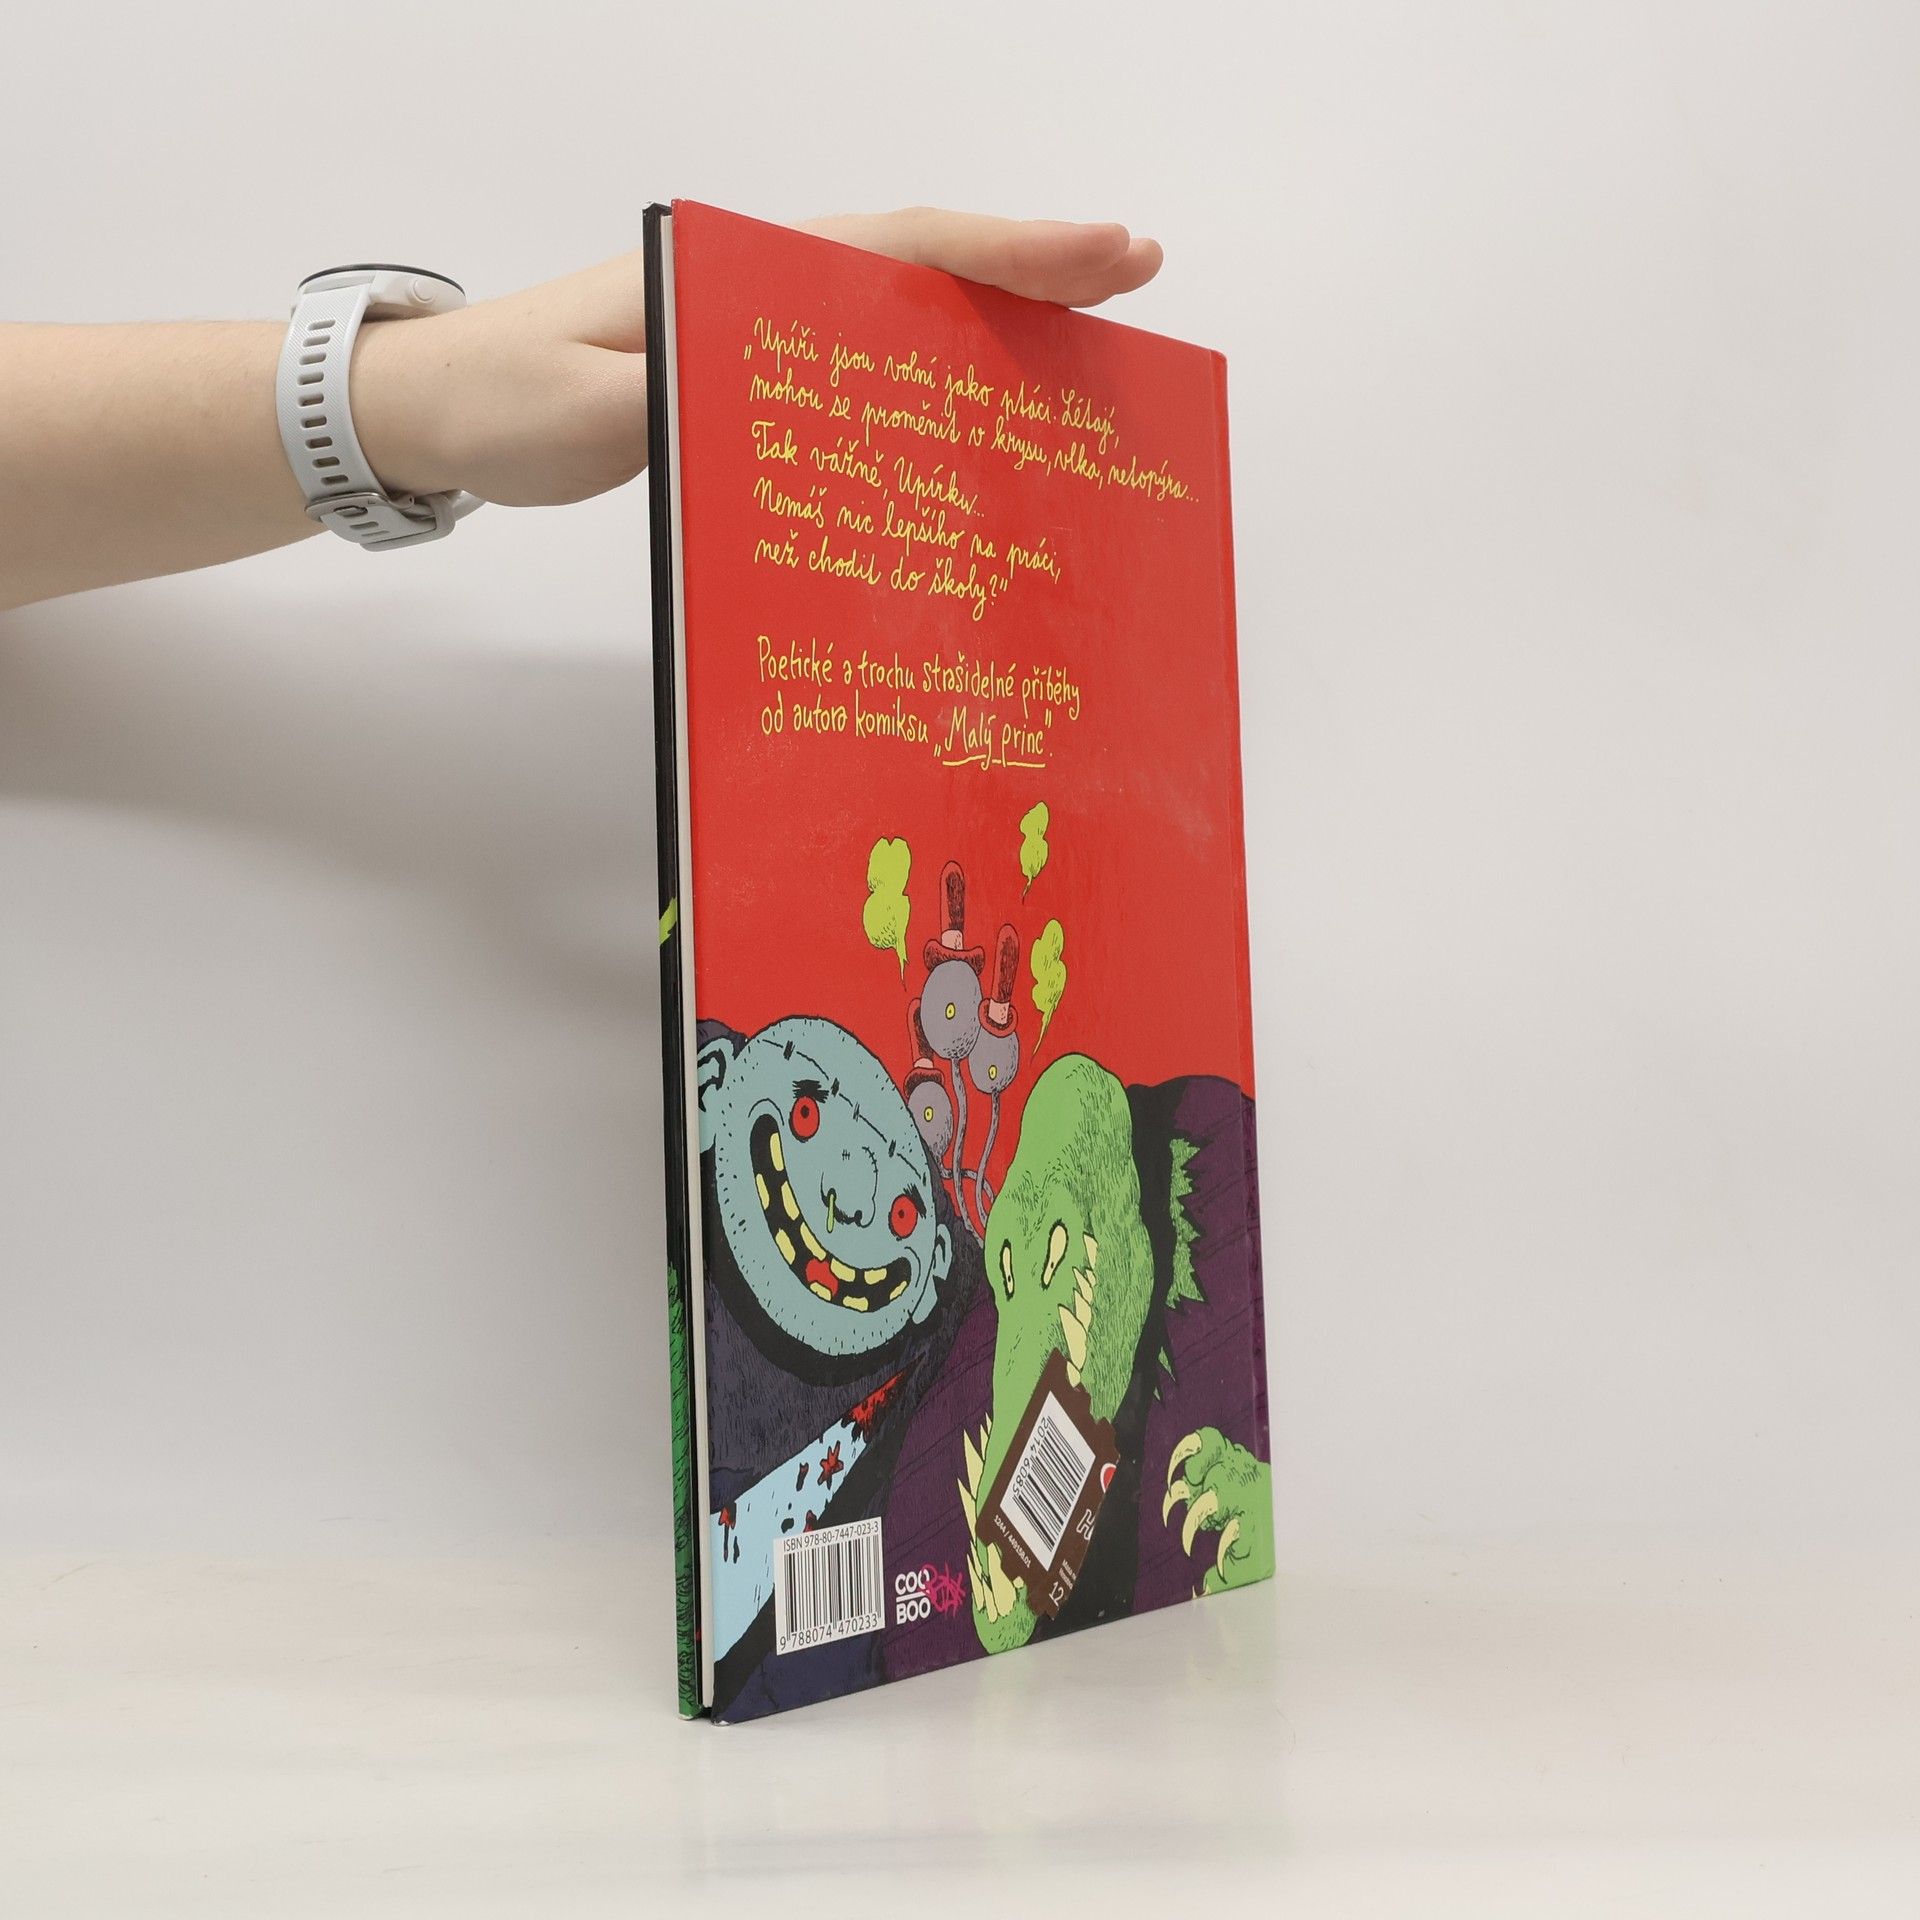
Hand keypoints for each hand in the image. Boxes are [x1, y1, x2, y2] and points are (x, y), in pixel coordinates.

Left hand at [354, 210, 1163, 511]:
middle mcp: (759, 281)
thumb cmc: (502, 401)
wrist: (436, 406)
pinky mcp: (745, 369)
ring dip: (999, 311)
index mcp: (734, 272)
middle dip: (1034, 267)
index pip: (896, 248)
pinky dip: (937, 361)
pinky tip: (980, 391)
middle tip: (1137, 276)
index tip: (1102, 251)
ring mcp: (757, 322)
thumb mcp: (581, 410)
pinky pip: (867, 355)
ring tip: (1094, 328)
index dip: (1007, 250)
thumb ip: (674, 397)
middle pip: (923, 263)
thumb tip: (772, 392)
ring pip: (904, 305)